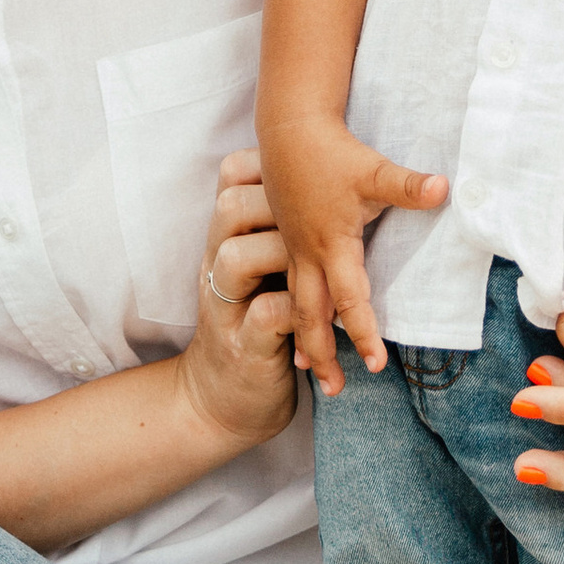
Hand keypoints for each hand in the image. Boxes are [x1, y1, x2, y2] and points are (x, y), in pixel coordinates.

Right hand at [175, 153, 300, 454]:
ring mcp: (226, 304)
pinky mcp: (244, 343)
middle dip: (274, 200)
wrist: (218, 401)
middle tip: (323, 202)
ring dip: (283, 254)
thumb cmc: (255, 324)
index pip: (228, 180)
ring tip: (325, 260)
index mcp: (230, 239)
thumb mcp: (268, 275)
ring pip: (238, 255)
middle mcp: (220, 263)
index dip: (259, 164)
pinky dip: (297, 312)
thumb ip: (290, 233)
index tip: (297, 161)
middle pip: (230, 208)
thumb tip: (345, 187)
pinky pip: (266, 313)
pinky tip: (330, 323)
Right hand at [258, 111, 447, 392]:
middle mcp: (308, 255)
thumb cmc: (332, 151)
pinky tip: (294, 327)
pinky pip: (286, 287)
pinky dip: (292, 314)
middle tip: (336, 390)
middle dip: (322, 356)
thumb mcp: (373, 171)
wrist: (288, 130)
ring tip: (310, 371)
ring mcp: (293, 250)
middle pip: (312, 318)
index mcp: (332, 245)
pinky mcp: (285, 241)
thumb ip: (409, 187)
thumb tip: (446, 189)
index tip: (377, 364)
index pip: (351, 300)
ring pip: (296, 306)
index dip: (364, 333)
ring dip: (305, 341)